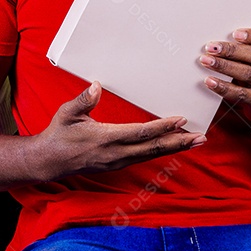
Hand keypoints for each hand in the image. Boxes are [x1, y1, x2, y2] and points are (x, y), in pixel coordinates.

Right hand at [28, 82, 205, 181]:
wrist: (49, 161)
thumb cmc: (59, 134)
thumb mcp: (66, 113)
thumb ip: (83, 100)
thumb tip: (96, 86)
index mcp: (106, 138)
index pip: (141, 132)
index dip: (163, 127)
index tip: (181, 120)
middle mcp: (116, 153)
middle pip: (154, 148)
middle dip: (179, 142)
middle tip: (201, 137)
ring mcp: (118, 161)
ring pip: (152, 155)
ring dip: (174, 148)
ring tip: (194, 141)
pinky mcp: (117, 164)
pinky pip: (144, 157)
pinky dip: (161, 151)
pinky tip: (172, 146)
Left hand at [200, 29, 250, 130]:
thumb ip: (248, 50)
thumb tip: (219, 43)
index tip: (235, 33)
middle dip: (232, 50)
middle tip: (212, 47)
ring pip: (247, 73)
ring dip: (224, 66)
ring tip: (207, 61)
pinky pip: (240, 93)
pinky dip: (223, 87)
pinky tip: (210, 81)